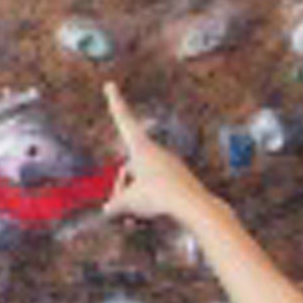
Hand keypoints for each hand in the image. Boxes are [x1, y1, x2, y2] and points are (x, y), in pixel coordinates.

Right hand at [102, 82, 217, 224]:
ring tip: (137, 216)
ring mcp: (168, 164)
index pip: (123, 121)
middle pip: (128, 167)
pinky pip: (156, 188)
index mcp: (141, 147)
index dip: (115, 103)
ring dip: (135, 198)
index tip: (110, 85)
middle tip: (120, 207)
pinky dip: (148, 202)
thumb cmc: (158, 197)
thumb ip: (115, 204)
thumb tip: (109, 210)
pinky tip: (150, 217)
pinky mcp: (178, 178)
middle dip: (122, 187)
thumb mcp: (128, 201)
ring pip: (141, 180)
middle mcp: (156, 152)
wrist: (194, 206)